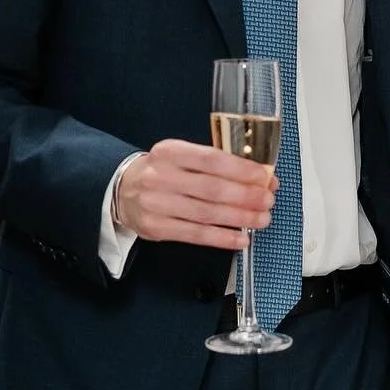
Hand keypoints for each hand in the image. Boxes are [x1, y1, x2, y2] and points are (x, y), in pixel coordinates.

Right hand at [116, 140, 276, 249]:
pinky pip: (196, 235)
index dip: (241, 169)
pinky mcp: (157, 228)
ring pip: (207, 214)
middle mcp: (161, 177)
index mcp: (169, 152)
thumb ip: (215, 164)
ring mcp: (157, 204)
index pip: (211, 159)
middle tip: (267, 199)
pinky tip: (241, 238)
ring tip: (261, 219)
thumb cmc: (161, 172)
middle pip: (212, 189)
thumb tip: (257, 176)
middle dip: (246, 196)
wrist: (122, 190)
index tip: (263, 177)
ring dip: (239, 218)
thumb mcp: (181, 156)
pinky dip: (222, 238)